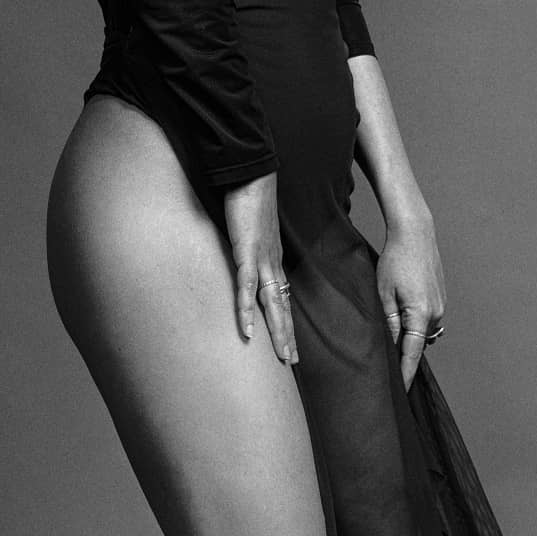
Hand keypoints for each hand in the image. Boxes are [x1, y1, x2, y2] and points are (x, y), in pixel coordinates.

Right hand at [223, 172, 296, 364]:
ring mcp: (261, 259)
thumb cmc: (250, 199)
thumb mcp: (252, 230)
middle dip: (287, 336)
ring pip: (271, 303)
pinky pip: (246, 286)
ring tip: (282, 357)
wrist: (251, 172)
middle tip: (292, 363)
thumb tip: (245, 257)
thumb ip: (249, 247)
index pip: (282, 298)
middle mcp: (272, 263)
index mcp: (273, 260)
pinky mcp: (246, 251)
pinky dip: (246, 310)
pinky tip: (248, 330)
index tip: (290, 345)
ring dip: (276, 332)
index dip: (286, 323)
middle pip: (282, 307)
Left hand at [377, 210, 445, 390]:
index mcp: (420, 315)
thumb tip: (390, 347)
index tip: (401, 392)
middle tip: (386, 367)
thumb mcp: (383, 293)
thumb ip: (388, 323)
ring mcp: (440, 306)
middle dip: (404, 356)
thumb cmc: (395, 261)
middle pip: (417, 345)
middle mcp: (435, 314)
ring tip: (390, 336)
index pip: (412, 354)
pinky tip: (402, 315)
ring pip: (422, 333)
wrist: (415, 234)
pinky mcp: (440, 298)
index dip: (405, 374)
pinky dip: (415, 325)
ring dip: (409, 337)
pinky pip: (427, 321)